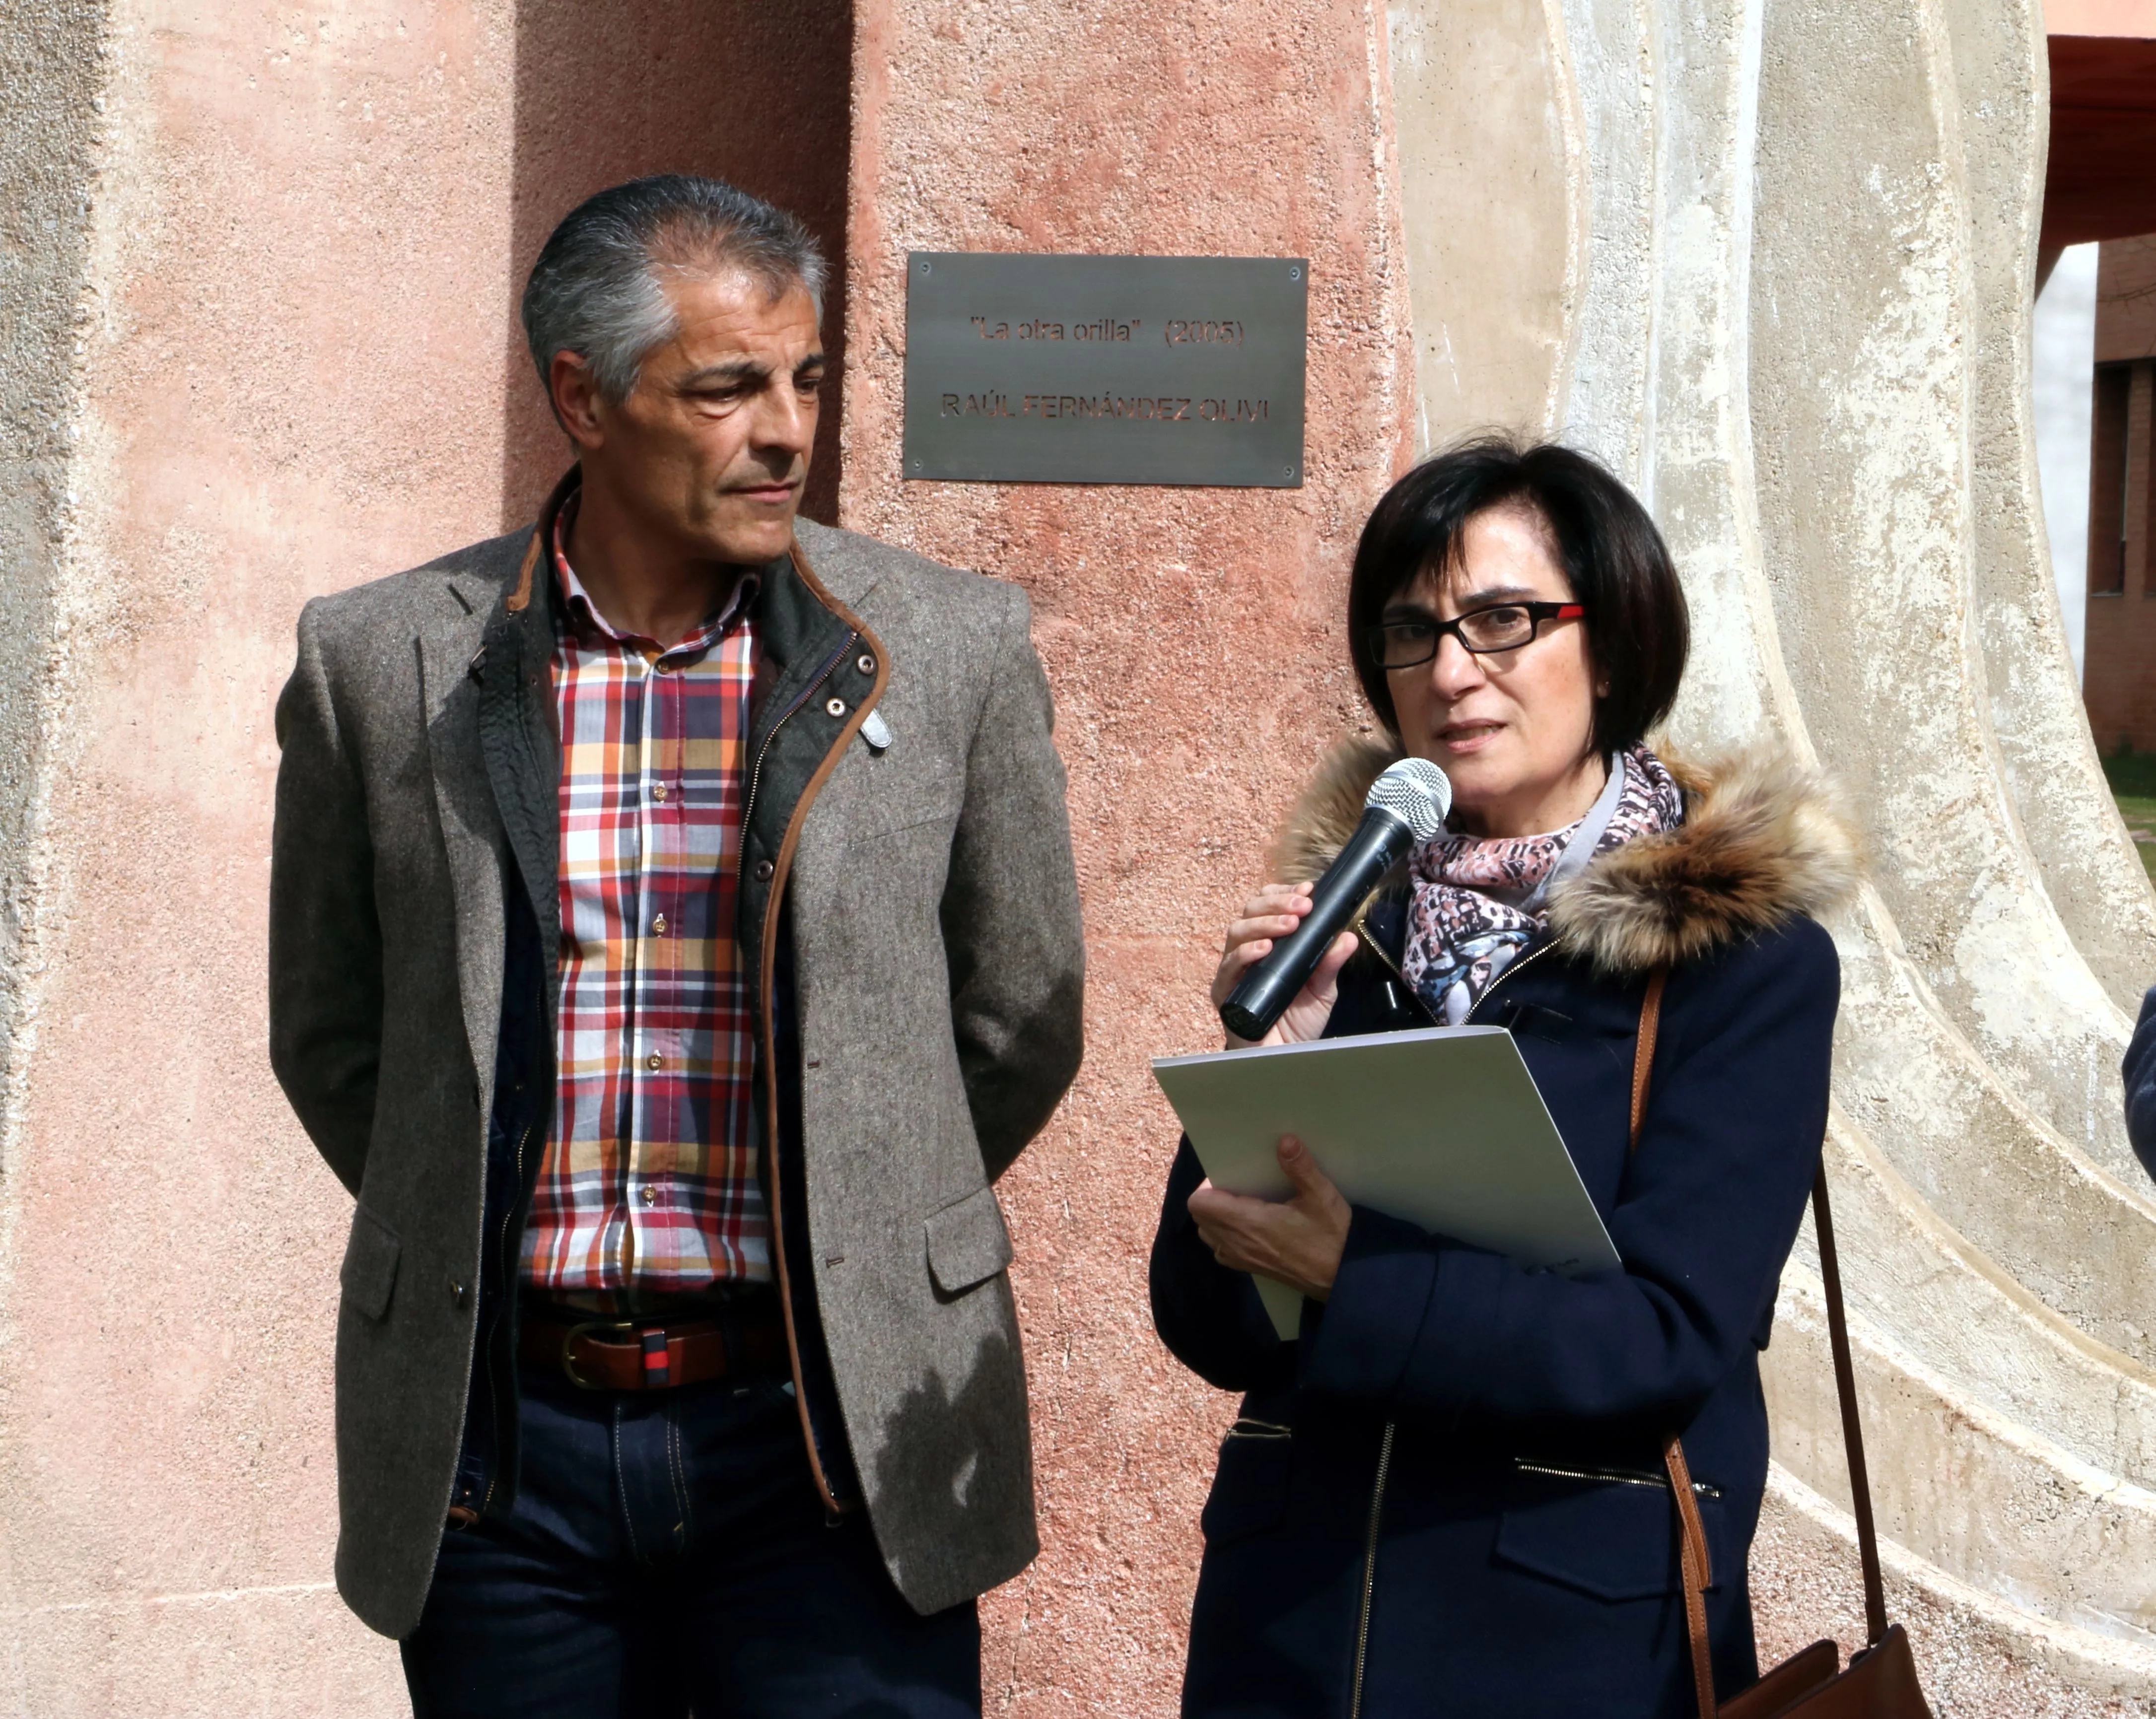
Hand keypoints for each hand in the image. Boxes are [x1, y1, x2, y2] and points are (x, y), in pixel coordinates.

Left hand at [1187, 1135, 1352, 1300]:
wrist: (1347, 1278)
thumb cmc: (1333, 1236)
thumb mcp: (1322, 1196)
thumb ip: (1300, 1168)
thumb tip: (1285, 1141)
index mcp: (1249, 1223)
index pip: (1200, 1205)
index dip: (1207, 1187)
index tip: (1230, 1175)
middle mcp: (1239, 1244)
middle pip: (1201, 1219)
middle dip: (1212, 1200)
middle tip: (1238, 1187)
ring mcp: (1244, 1261)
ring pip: (1211, 1237)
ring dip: (1218, 1220)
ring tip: (1243, 1205)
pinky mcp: (1253, 1270)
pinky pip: (1224, 1252)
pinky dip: (1228, 1237)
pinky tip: (1253, 1226)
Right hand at [1210, 882, 1358, 1048]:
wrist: (1284, 1059)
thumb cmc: (1297, 1023)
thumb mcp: (1322, 990)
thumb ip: (1330, 963)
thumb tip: (1348, 936)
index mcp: (1270, 944)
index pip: (1269, 906)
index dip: (1284, 894)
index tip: (1308, 889)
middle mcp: (1248, 952)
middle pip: (1251, 912)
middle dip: (1277, 903)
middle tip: (1303, 905)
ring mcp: (1234, 970)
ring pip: (1237, 931)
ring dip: (1264, 923)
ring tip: (1289, 924)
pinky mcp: (1224, 991)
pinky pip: (1229, 966)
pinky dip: (1245, 953)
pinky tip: (1264, 949)